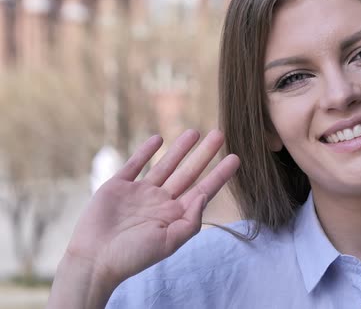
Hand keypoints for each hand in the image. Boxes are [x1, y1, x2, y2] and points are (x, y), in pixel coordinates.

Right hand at [65, 129, 239, 286]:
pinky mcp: (118, 187)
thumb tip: (204, 195)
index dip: (219, 174)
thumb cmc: (132, 257)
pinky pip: (135, 164)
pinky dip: (146, 151)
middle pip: (188, 173)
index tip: (235, 158)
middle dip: (204, 154)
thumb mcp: (169, 242)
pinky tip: (159, 139)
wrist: (94, 260)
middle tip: (220, 134)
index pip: (203, 190)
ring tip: (195, 132)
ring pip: (166, 165)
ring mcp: (140, 193)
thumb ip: (190, 220)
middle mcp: (161, 202)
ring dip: (180, 149)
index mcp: (175, 216)